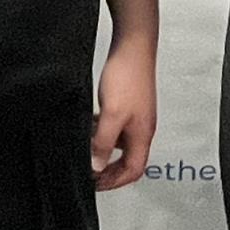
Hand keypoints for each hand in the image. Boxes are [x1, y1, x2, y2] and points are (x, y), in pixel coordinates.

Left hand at [91, 39, 156, 190]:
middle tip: (91, 173)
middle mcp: (142, 128)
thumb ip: (104, 142)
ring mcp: (136, 115)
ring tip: (86, 148)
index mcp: (142, 135)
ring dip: (104, 149)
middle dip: (109, 169)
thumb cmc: (127, 76)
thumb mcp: (111, 115)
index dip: (115, 181)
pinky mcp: (128, 103)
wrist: (132, 45)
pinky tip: (90, 124)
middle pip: (129, 160)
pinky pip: (116, 126)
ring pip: (121, 142)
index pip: (133, 171)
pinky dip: (103, 131)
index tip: (96, 184)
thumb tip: (97, 165)